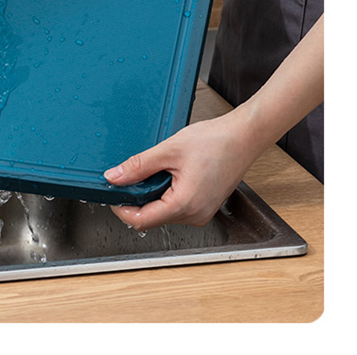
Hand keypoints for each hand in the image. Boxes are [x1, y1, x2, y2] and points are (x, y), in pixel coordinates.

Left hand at [104, 111, 258, 228]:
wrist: (243, 136)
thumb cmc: (215, 141)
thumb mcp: (168, 150)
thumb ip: (139, 166)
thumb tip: (115, 177)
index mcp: (185, 205)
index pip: (141, 220)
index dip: (122, 208)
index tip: (112, 193)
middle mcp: (195, 215)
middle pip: (152, 217)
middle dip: (137, 198)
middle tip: (132, 173)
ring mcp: (201, 212)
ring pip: (164, 212)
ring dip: (153, 194)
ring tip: (159, 168)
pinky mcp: (204, 206)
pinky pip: (177, 206)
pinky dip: (166, 192)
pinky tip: (171, 172)